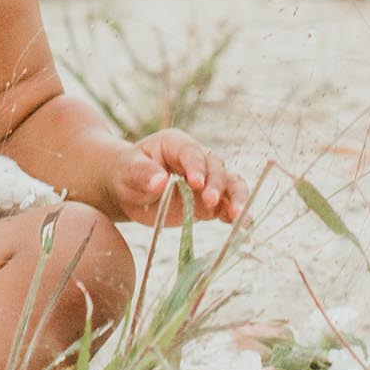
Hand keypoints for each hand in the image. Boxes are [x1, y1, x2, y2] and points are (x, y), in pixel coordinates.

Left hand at [109, 129, 245, 226]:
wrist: (129, 189)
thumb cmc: (127, 173)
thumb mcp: (128, 171)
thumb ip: (142, 174)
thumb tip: (160, 180)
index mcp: (176, 144)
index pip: (191, 152)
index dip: (196, 166)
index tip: (196, 184)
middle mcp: (197, 159)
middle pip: (216, 167)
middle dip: (216, 184)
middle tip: (210, 201)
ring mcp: (207, 180)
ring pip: (230, 184)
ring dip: (236, 198)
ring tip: (239, 216)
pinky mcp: (210, 201)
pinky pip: (227, 204)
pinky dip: (236, 214)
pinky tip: (243, 225)